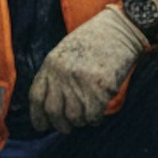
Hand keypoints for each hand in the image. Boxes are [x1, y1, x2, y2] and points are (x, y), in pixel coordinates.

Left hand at [28, 6, 149, 133]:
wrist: (121, 29)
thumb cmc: (95, 40)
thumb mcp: (66, 52)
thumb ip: (56, 74)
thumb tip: (50, 107)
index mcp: (51, 63)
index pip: (36, 97)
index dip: (37, 116)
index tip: (42, 126)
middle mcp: (63, 73)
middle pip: (53, 111)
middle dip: (60, 125)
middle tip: (67, 128)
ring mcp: (81, 81)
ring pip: (74, 117)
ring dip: (80, 122)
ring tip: (86, 116)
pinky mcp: (100, 87)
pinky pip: (93, 115)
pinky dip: (94, 120)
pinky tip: (98, 114)